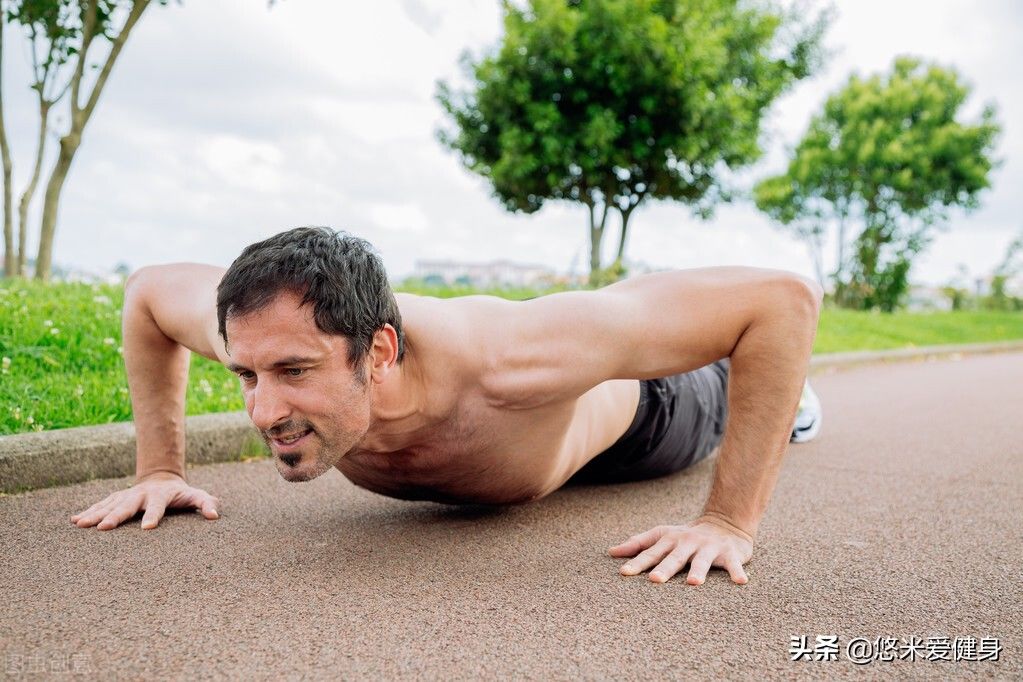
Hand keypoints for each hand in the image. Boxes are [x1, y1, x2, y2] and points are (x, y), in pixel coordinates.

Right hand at [70, 471, 219, 530]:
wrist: (162, 478)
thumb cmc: (181, 494)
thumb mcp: (196, 496)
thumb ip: (205, 503)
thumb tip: (214, 515)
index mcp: (161, 496)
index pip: (158, 506)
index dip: (154, 516)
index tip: (147, 528)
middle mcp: (141, 494)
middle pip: (128, 505)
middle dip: (115, 516)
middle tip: (103, 528)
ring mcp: (127, 495)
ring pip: (110, 504)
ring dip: (96, 514)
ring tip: (81, 525)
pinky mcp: (117, 498)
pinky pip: (102, 505)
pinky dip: (89, 511)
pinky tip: (75, 520)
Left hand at [609, 515, 752, 584]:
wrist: (724, 522)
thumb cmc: (686, 536)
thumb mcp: (662, 536)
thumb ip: (638, 544)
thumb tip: (611, 552)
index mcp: (670, 540)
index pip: (651, 552)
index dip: (637, 562)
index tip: (624, 573)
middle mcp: (687, 542)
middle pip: (674, 557)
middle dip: (665, 568)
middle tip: (655, 580)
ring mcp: (708, 547)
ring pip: (702, 561)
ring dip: (698, 571)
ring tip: (693, 583)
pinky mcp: (729, 553)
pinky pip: (733, 564)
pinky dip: (736, 572)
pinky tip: (740, 581)